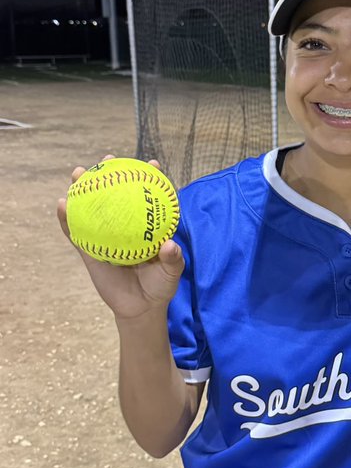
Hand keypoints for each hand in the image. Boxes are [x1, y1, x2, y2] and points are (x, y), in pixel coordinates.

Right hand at [57, 154, 183, 320]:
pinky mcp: (89, 250)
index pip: (148, 197)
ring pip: (92, 209)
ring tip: (77, 173)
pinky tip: (61, 205)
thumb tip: (169, 245)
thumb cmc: (159, 287)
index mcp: (145, 226)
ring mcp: (105, 236)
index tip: (151, 163)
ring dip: (82, 189)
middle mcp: (125, 226)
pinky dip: (67, 219)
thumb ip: (172, 259)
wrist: (140, 308)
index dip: (149, 178)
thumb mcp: (170, 274)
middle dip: (110, 173)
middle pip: (116, 196)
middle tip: (108, 159)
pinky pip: (76, 233)